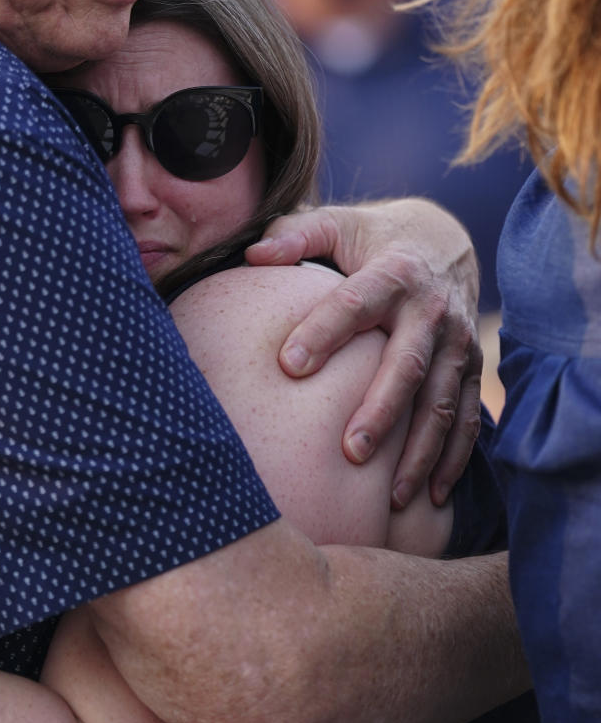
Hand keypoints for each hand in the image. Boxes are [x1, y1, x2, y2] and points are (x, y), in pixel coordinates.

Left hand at [246, 199, 481, 507]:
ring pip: (441, 403)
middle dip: (381, 411)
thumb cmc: (372, 240)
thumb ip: (295, 237)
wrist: (443, 242)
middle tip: (351, 453)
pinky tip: (431, 497)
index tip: (288, 366)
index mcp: (393, 274)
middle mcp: (432, 311)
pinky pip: (466, 418)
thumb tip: (252, 255)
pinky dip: (453, 459)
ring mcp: (457, 343)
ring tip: (390, 496)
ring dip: (420, 451)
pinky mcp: (470, 368)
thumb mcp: (337, 225)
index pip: (354, 304)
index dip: (322, 333)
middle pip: (407, 365)